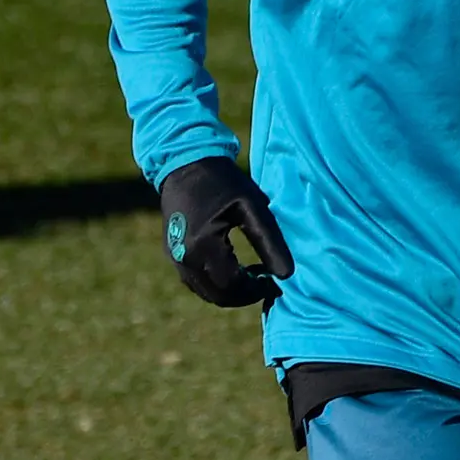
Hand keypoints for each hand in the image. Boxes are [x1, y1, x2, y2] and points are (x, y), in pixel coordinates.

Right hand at [158, 157, 293, 307]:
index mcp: (204, 245)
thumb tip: (287, 275)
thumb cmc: (223, 182)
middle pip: (218, 296)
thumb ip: (269, 241)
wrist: (186, 163)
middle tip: (265, 281)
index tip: (274, 282)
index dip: (255, 291)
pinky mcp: (172, 255)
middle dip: (244, 294)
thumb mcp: (252, 207)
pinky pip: (196, 282)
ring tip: (252, 273)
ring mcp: (175, 258)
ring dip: (231, 291)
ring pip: (206, 293)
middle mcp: (184, 257)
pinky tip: (234, 267)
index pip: (233, 287)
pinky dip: (216, 283)